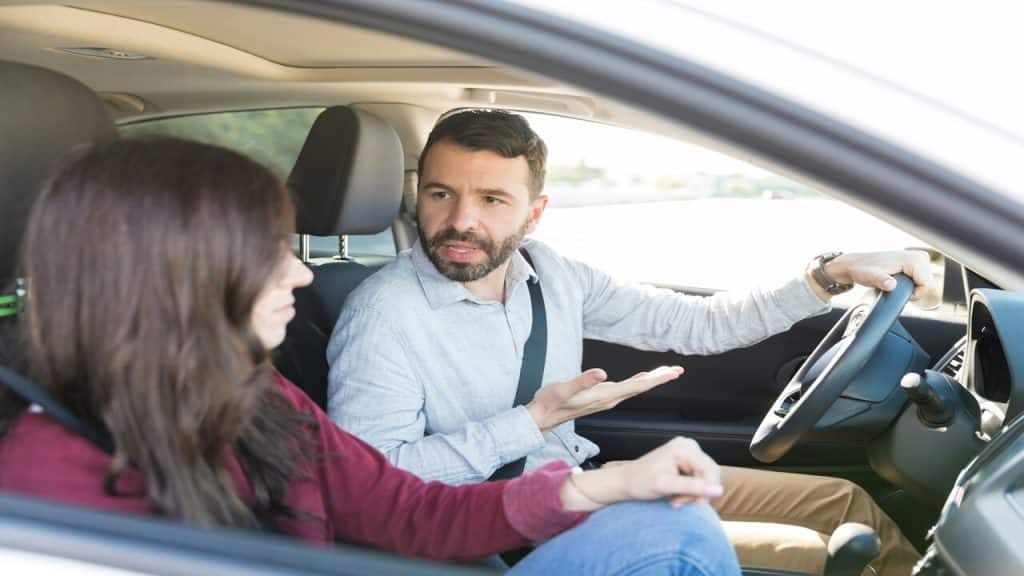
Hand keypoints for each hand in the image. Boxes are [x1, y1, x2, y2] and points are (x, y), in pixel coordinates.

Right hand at [527, 366, 682, 432]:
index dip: (656, 379)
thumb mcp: (564, 389)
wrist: (542, 417)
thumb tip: (602, 373)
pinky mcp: (601, 397)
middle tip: (678, 370)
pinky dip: (638, 382)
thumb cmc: (551, 402)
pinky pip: (626, 389)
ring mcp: (606, 399)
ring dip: (651, 380)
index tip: (672, 372)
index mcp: (605, 396)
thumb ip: (583, 381)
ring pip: (635, 388)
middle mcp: (609, 399)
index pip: (637, 387)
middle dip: (660, 379)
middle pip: (641, 388)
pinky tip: (642, 378)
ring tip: (666, 372)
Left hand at [560, 437, 722, 511]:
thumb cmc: (640, 482)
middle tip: (679, 503)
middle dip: (698, 492)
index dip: (708, 489)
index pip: (711, 469)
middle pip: (709, 474)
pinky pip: (698, 479)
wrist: (625, 482)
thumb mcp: (666, 486)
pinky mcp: (686, 461)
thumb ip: (693, 487)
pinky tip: (676, 496)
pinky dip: (689, 491)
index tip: (697, 505)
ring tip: (675, 501)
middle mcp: (688, 445)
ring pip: (705, 479)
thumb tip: (719, 490)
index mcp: (683, 447)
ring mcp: (687, 452)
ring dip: (692, 494)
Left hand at [808, 250, 931, 300]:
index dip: (914, 294)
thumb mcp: (871, 277)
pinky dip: (911, 283)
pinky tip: (898, 280)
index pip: (926, 284)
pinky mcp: (916, 262)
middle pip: (927, 283)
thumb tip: (891, 285)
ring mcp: (919, 258)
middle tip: (894, 287)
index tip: (897, 291)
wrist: (857, 264)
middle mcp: (919, 256)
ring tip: (894, 282)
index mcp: (913, 259)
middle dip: (913, 290)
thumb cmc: (863, 269)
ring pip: (925, 282)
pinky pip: (921, 279)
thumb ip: (882, 281)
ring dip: (911, 287)